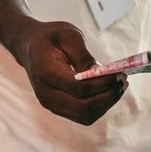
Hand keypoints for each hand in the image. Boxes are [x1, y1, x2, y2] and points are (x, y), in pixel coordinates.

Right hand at [6, 19, 127, 125]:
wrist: (28, 47)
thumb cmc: (49, 37)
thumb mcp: (68, 35)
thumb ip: (84, 56)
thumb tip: (103, 73)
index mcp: (46, 72)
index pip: (79, 88)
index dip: (103, 84)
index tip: (119, 73)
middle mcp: (45, 93)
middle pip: (84, 107)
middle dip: (108, 96)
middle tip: (122, 80)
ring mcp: (49, 103)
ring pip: (85, 115)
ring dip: (106, 104)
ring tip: (118, 87)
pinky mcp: (56, 107)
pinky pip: (82, 115)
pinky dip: (99, 108)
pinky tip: (108, 93)